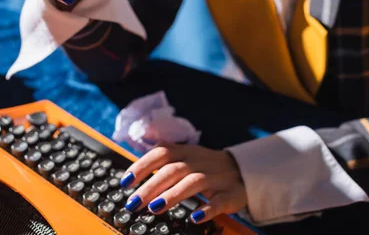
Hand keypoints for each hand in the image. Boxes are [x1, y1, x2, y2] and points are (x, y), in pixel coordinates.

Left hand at [119, 143, 246, 223]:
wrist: (243, 170)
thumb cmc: (205, 167)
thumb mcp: (185, 156)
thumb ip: (161, 159)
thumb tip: (132, 171)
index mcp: (186, 152)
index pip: (161, 153)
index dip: (142, 166)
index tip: (126, 182)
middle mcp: (200, 161)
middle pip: (174, 170)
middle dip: (151, 186)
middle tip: (134, 202)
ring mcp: (216, 177)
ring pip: (194, 182)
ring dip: (173, 195)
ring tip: (155, 208)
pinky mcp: (231, 194)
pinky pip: (219, 201)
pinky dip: (207, 209)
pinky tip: (195, 217)